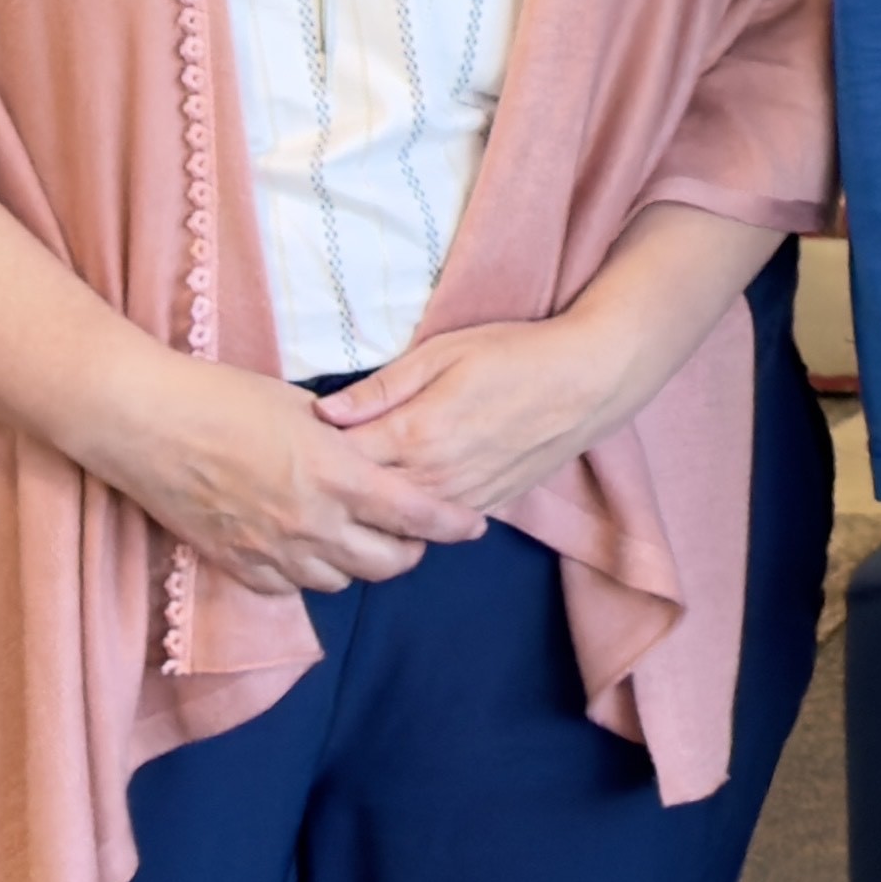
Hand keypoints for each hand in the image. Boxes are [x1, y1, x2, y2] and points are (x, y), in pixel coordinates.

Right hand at [85, 351, 486, 596]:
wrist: (146, 424)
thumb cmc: (225, 399)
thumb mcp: (305, 409)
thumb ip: (348, 438)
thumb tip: (377, 450)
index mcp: (337, 476)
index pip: (416, 515)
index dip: (452, 525)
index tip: (474, 526)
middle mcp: (310, 523)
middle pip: (385, 563)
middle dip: (409, 550)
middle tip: (412, 531)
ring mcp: (269, 550)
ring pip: (339, 581)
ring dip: (358, 563)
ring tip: (360, 537)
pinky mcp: (233, 563)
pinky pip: (287, 587)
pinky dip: (307, 572)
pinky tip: (308, 548)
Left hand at [314, 309, 664, 521]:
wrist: (592, 379)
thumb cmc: (516, 353)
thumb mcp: (444, 352)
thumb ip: (381, 387)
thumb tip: (321, 413)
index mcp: (414, 434)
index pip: (338, 462)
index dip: (308, 456)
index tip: (288, 448)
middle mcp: (433, 477)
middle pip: (358, 504)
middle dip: (329, 496)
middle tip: (303, 482)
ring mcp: (460, 498)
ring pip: (392, 525)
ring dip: (365, 515)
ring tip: (341, 498)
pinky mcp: (485, 507)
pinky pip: (431, 529)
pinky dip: (407, 522)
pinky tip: (394, 505)